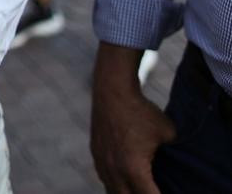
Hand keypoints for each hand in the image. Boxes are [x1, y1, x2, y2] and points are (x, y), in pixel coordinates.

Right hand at [90, 54, 173, 192]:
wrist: (112, 90)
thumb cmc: (141, 111)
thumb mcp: (168, 133)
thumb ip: (173, 153)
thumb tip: (178, 160)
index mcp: (133, 168)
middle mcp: (114, 169)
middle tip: (152, 191)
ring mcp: (102, 162)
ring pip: (112, 192)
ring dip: (126, 193)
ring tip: (139, 188)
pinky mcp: (96, 154)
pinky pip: (105, 179)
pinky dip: (115, 185)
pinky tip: (124, 182)